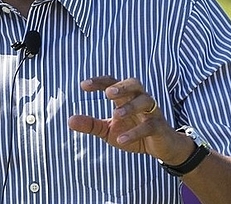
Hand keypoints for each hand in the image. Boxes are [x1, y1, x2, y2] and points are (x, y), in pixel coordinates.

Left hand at [68, 76, 192, 163]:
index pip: (112, 83)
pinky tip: (122, 139)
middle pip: (134, 83)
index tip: (83, 85)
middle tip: (108, 93)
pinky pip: (149, 125)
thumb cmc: (132, 132)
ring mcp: (151, 112)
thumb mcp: (108, 130)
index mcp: (125, 97)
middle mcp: (139, 100)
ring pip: (145, 101)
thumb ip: (90, 124)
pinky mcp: (159, 127)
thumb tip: (69, 120)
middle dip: (121, 86)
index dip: (99, 82)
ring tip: (115, 115)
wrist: (160, 148)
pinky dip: (135, 132)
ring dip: (130, 106)